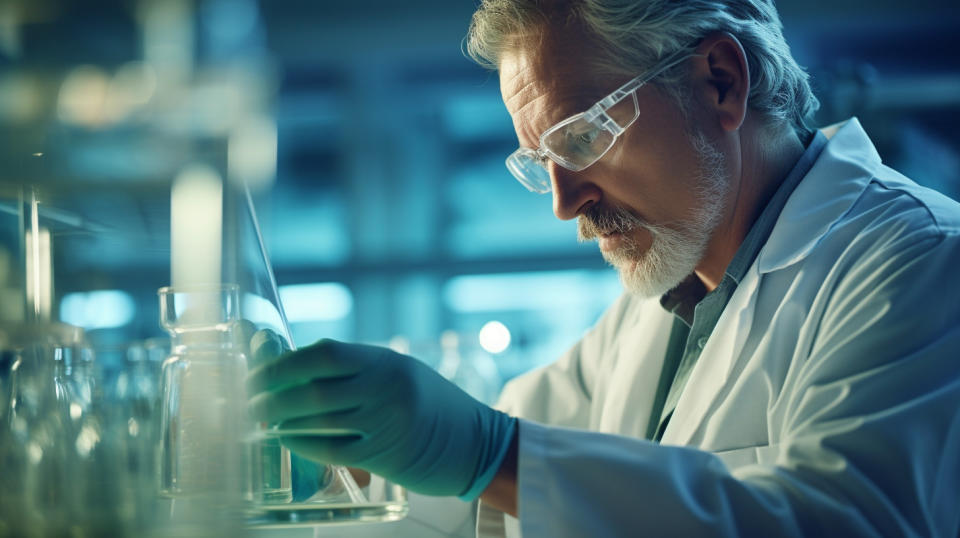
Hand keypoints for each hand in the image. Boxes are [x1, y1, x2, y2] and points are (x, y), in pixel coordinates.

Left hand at [246, 338, 515, 498]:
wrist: (475, 442)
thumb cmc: (431, 404)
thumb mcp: (399, 371)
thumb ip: (354, 367)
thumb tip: (295, 362)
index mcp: (386, 361)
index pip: (323, 354)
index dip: (283, 363)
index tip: (259, 373)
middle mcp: (385, 389)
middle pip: (313, 389)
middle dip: (272, 396)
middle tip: (250, 401)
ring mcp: (386, 423)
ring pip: (318, 420)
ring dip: (282, 421)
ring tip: (263, 420)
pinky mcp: (385, 456)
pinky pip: (332, 449)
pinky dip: (303, 443)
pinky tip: (288, 439)